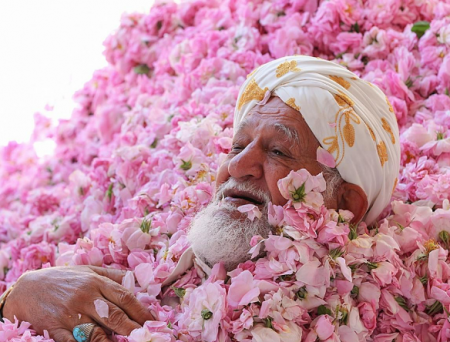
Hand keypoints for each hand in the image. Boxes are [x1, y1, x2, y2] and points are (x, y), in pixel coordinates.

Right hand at [3, 265, 153, 341]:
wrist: (26, 289)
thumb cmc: (62, 279)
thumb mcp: (87, 270)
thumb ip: (111, 275)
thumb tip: (135, 280)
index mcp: (95, 281)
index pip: (124, 297)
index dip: (141, 310)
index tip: (152, 320)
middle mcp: (85, 297)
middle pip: (115, 315)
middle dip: (133, 328)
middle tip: (146, 336)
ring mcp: (70, 314)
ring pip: (97, 331)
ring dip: (113, 339)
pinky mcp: (56, 329)